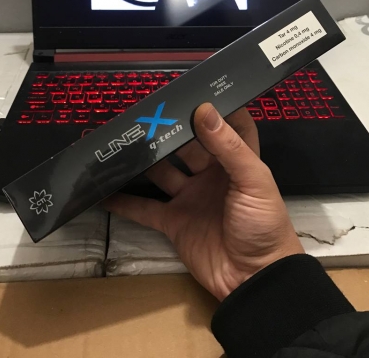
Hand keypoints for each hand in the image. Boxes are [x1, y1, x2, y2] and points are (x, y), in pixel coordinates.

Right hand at [103, 103, 304, 300]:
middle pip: (187, 145)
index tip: (194, 89)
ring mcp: (190, 198)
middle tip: (143, 111)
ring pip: (161, 172)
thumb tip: (205, 110)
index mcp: (236, 162)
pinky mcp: (174, 223)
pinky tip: (104, 189)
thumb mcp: (254, 181)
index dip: (215, 109)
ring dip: (143, 159)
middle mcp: (212, 176)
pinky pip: (145, 210)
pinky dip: (124, 201)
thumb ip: (229, 147)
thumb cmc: (264, 226)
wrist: (254, 278)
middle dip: (168, 130)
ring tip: (120, 140)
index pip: (228, 126)